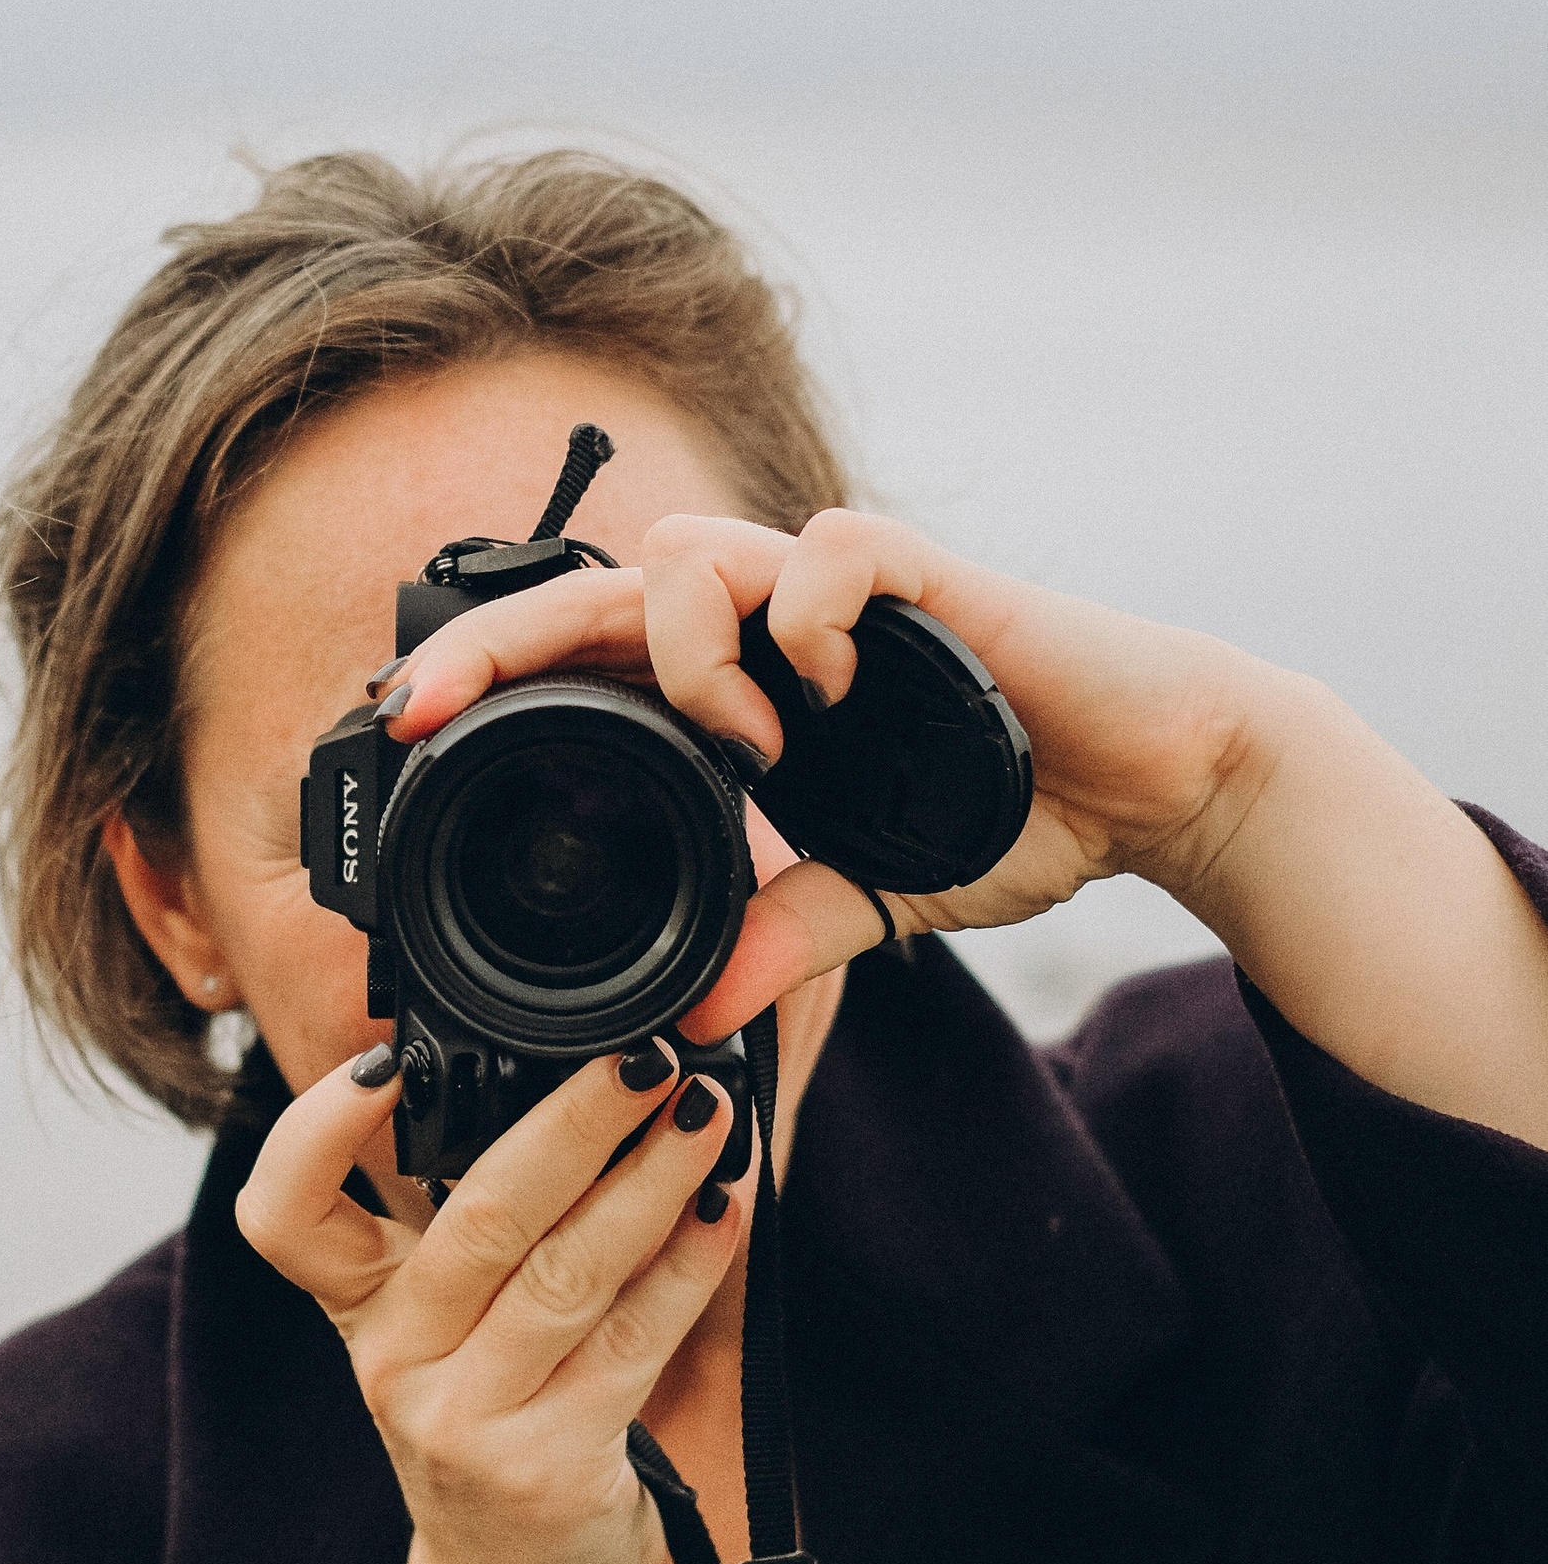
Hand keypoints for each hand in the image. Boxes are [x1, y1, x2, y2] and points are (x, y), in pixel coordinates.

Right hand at [235, 1041, 742, 1563]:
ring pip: (570, 1270)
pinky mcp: (548, 1467)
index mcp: (363, 1304)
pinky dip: (690, 1264)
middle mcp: (396, 1358)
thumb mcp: (450, 1322)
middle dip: (572, 1122)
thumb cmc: (493, 1421)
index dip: (317, 1132)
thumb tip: (574, 1080)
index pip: (285, 1212)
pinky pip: (634, 1340)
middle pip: (477, 1216)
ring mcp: (466, 1420)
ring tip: (710, 1113)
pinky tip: (727, 1209)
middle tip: (644, 1058)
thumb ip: (479, 1215)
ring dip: (653, 1180)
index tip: (385, 1060)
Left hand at [372, 510, 1280, 1039]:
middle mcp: (777, 627)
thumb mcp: (871, 900)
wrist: (1155, 780)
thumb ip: (782, 935)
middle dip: (502, 638)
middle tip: (427, 705)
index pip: (594, 659)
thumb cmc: (1018, 817)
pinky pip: (829, 553)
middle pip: (602, 583)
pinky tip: (820, 702)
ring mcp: (843, 595)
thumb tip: (700, 1012)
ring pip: (693, 550)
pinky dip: (804, 625)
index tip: (408, 737)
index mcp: (750, 689)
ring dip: (685, 652)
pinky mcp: (927, 578)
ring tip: (745, 748)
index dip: (496, 684)